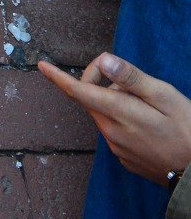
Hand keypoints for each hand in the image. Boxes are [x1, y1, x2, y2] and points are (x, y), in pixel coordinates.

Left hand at [40, 54, 190, 184]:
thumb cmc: (188, 130)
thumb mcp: (165, 96)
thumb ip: (132, 78)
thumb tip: (104, 60)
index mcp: (119, 113)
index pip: (78, 91)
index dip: (58, 77)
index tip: (41, 65)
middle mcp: (111, 132)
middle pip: (90, 99)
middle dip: (99, 81)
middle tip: (129, 79)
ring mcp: (116, 148)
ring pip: (103, 114)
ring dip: (113, 101)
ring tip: (147, 104)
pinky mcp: (124, 159)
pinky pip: (114, 131)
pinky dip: (121, 119)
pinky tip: (148, 123)